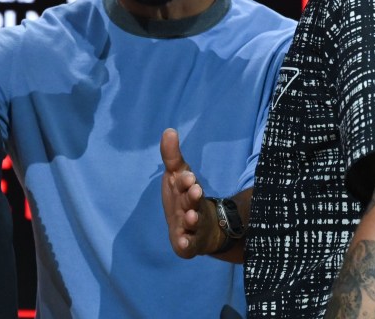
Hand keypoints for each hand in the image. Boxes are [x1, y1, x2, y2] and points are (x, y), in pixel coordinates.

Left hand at [160, 128, 212, 257]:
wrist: (206, 229)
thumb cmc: (186, 197)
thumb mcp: (177, 176)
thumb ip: (172, 156)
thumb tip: (169, 130)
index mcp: (188, 189)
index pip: (187, 182)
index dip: (187, 180)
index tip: (187, 175)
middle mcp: (193, 206)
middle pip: (193, 201)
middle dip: (193, 196)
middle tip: (195, 190)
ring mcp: (193, 225)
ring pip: (194, 222)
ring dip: (193, 218)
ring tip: (191, 217)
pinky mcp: (190, 243)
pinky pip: (189, 245)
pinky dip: (186, 243)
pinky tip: (182, 242)